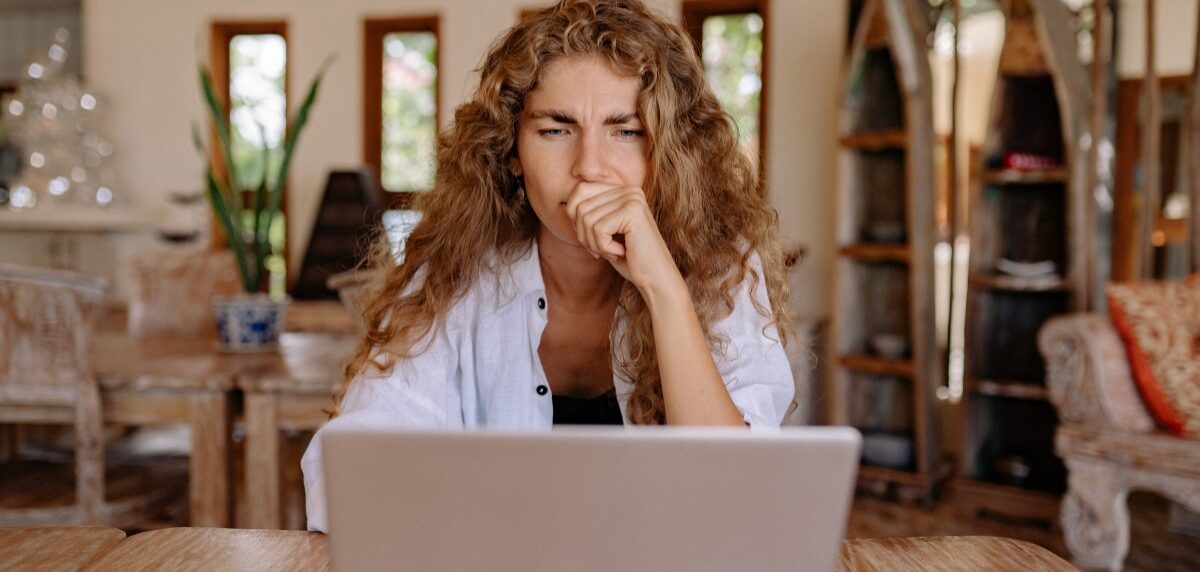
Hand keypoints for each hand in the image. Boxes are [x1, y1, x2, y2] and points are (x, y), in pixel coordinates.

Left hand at [565, 182, 683, 295]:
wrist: (656, 278)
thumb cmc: (630, 258)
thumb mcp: (605, 232)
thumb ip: (589, 214)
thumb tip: (566, 205)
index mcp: (622, 190)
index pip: (580, 191)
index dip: (576, 219)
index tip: (591, 240)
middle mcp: (629, 190)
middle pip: (580, 206)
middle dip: (583, 234)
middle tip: (600, 250)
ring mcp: (632, 199)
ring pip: (586, 218)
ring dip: (593, 243)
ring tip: (611, 252)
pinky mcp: (632, 212)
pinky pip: (598, 229)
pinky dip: (603, 247)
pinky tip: (620, 252)